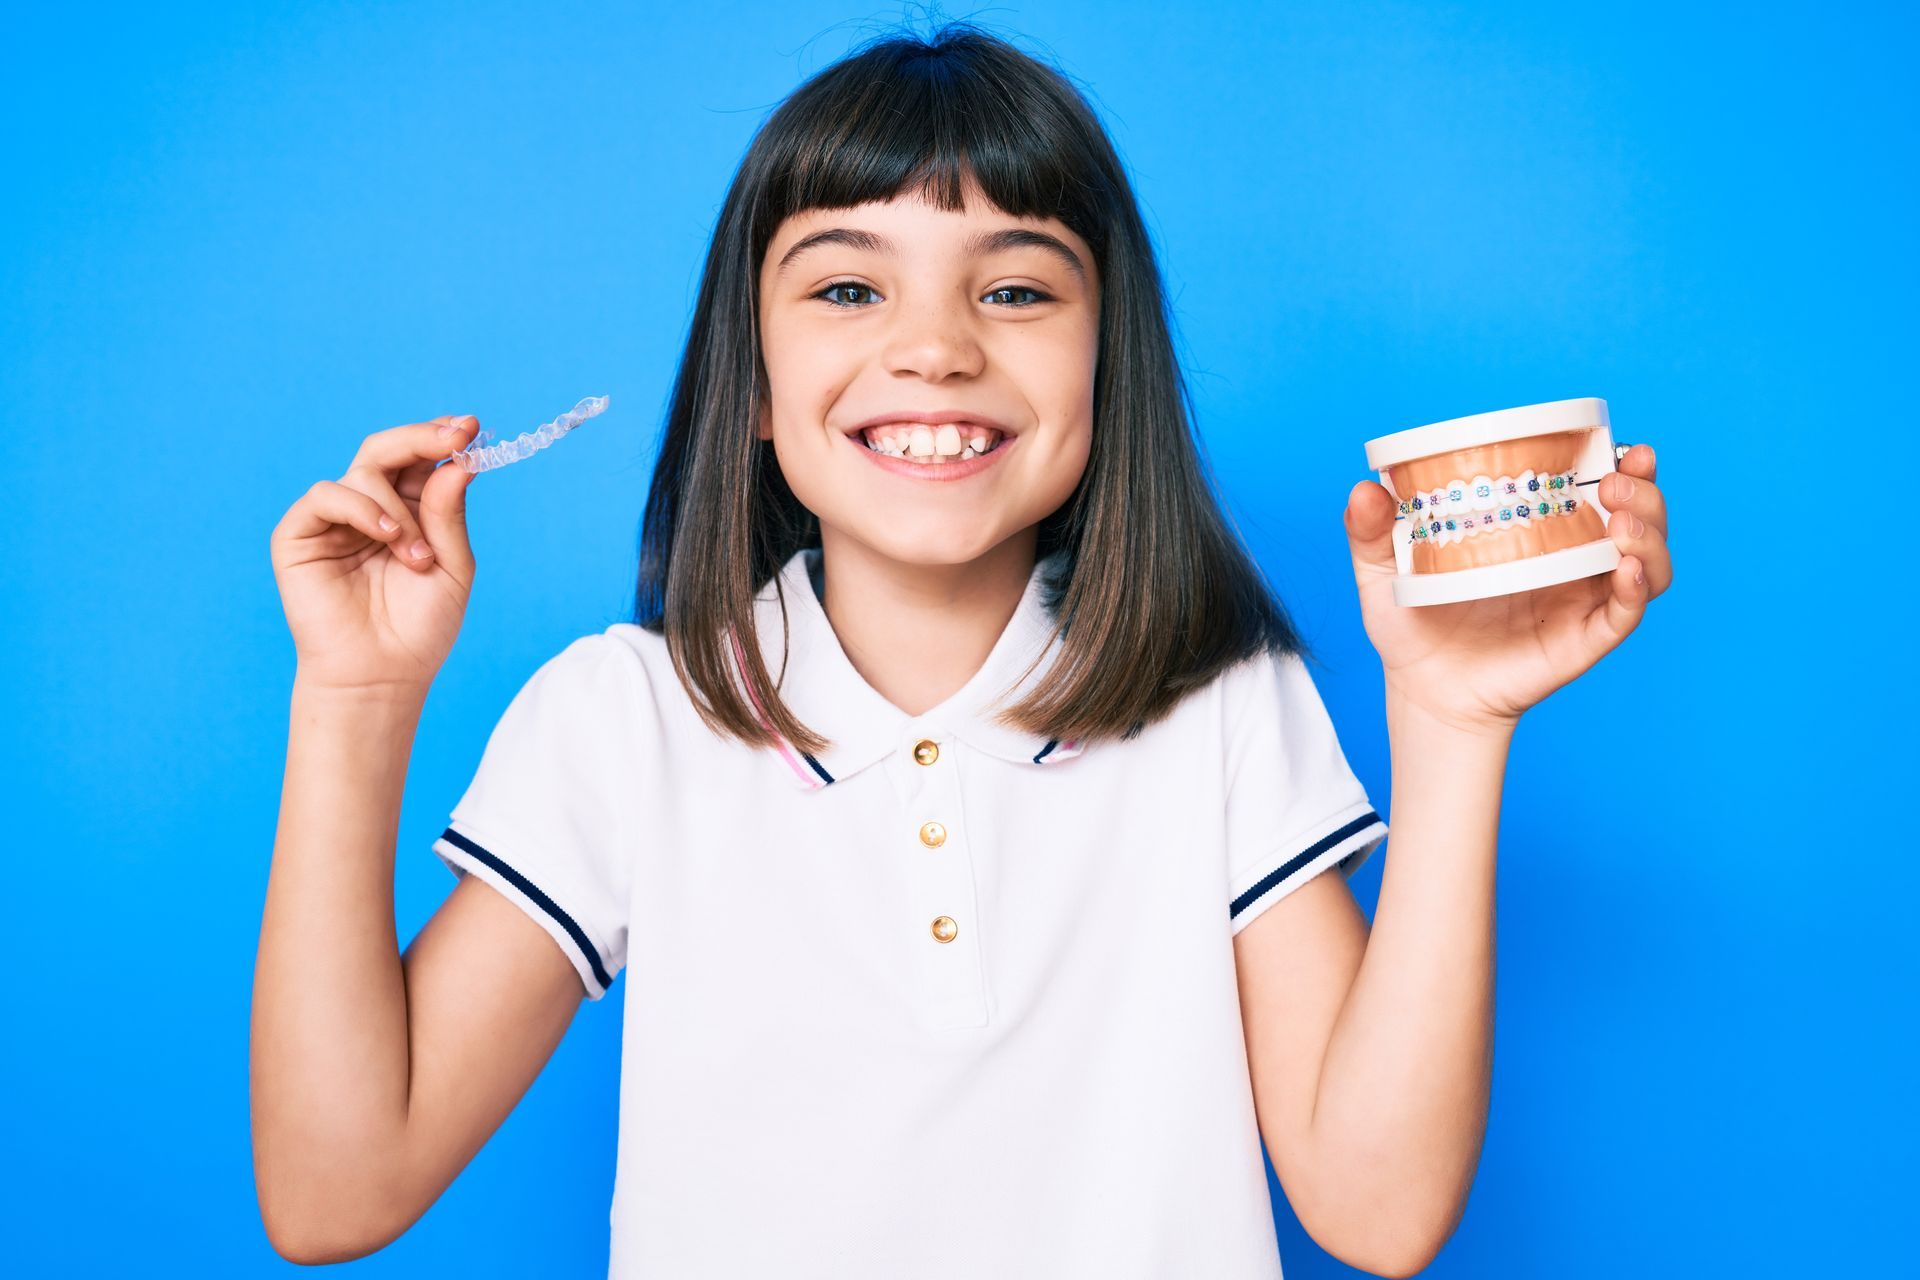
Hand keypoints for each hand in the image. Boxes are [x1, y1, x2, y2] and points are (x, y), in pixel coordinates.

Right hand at [269, 414, 482, 695]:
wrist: (383, 674)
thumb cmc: (420, 627)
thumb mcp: (451, 566)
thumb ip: (449, 514)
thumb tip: (458, 462)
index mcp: (409, 511)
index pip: (421, 459)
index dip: (442, 438)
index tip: (471, 428)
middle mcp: (371, 508)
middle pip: (388, 450)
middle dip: (423, 437)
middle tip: (456, 437)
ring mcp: (334, 519)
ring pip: (364, 471)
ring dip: (399, 508)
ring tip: (417, 557)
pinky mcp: (300, 534)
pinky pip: (327, 494)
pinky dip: (362, 507)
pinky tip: (388, 537)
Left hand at [1343, 444, 1671, 733]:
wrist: (1420, 689)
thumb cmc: (1411, 624)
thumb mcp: (1384, 570)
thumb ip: (1370, 531)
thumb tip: (1365, 488)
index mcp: (1541, 530)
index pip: (1597, 486)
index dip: (1621, 462)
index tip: (1619, 442)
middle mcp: (1574, 560)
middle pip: (1638, 517)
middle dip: (1642, 492)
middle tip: (1615, 481)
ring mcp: (1583, 599)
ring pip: (1647, 560)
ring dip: (1648, 534)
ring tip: (1621, 524)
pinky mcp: (1585, 639)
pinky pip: (1625, 612)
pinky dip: (1635, 588)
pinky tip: (1624, 568)